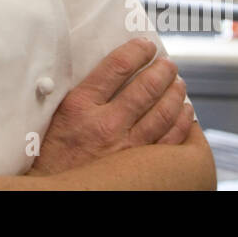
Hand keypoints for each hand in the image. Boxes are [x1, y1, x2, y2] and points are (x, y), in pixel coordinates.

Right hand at [27, 38, 193, 177]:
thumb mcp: (57, 115)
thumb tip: (103, 69)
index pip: (116, 67)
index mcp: (80, 106)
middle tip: (168, 63)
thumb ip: (79, 93)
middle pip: (145, 88)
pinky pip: (169, 140)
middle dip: (162, 70)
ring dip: (175, 93)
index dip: (136, 51)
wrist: (54, 191)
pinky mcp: (139, 166)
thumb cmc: (51, 155)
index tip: (145, 45)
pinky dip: (182, 123)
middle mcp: (105, 124)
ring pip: (163, 112)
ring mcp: (126, 146)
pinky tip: (185, 113)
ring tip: (179, 83)